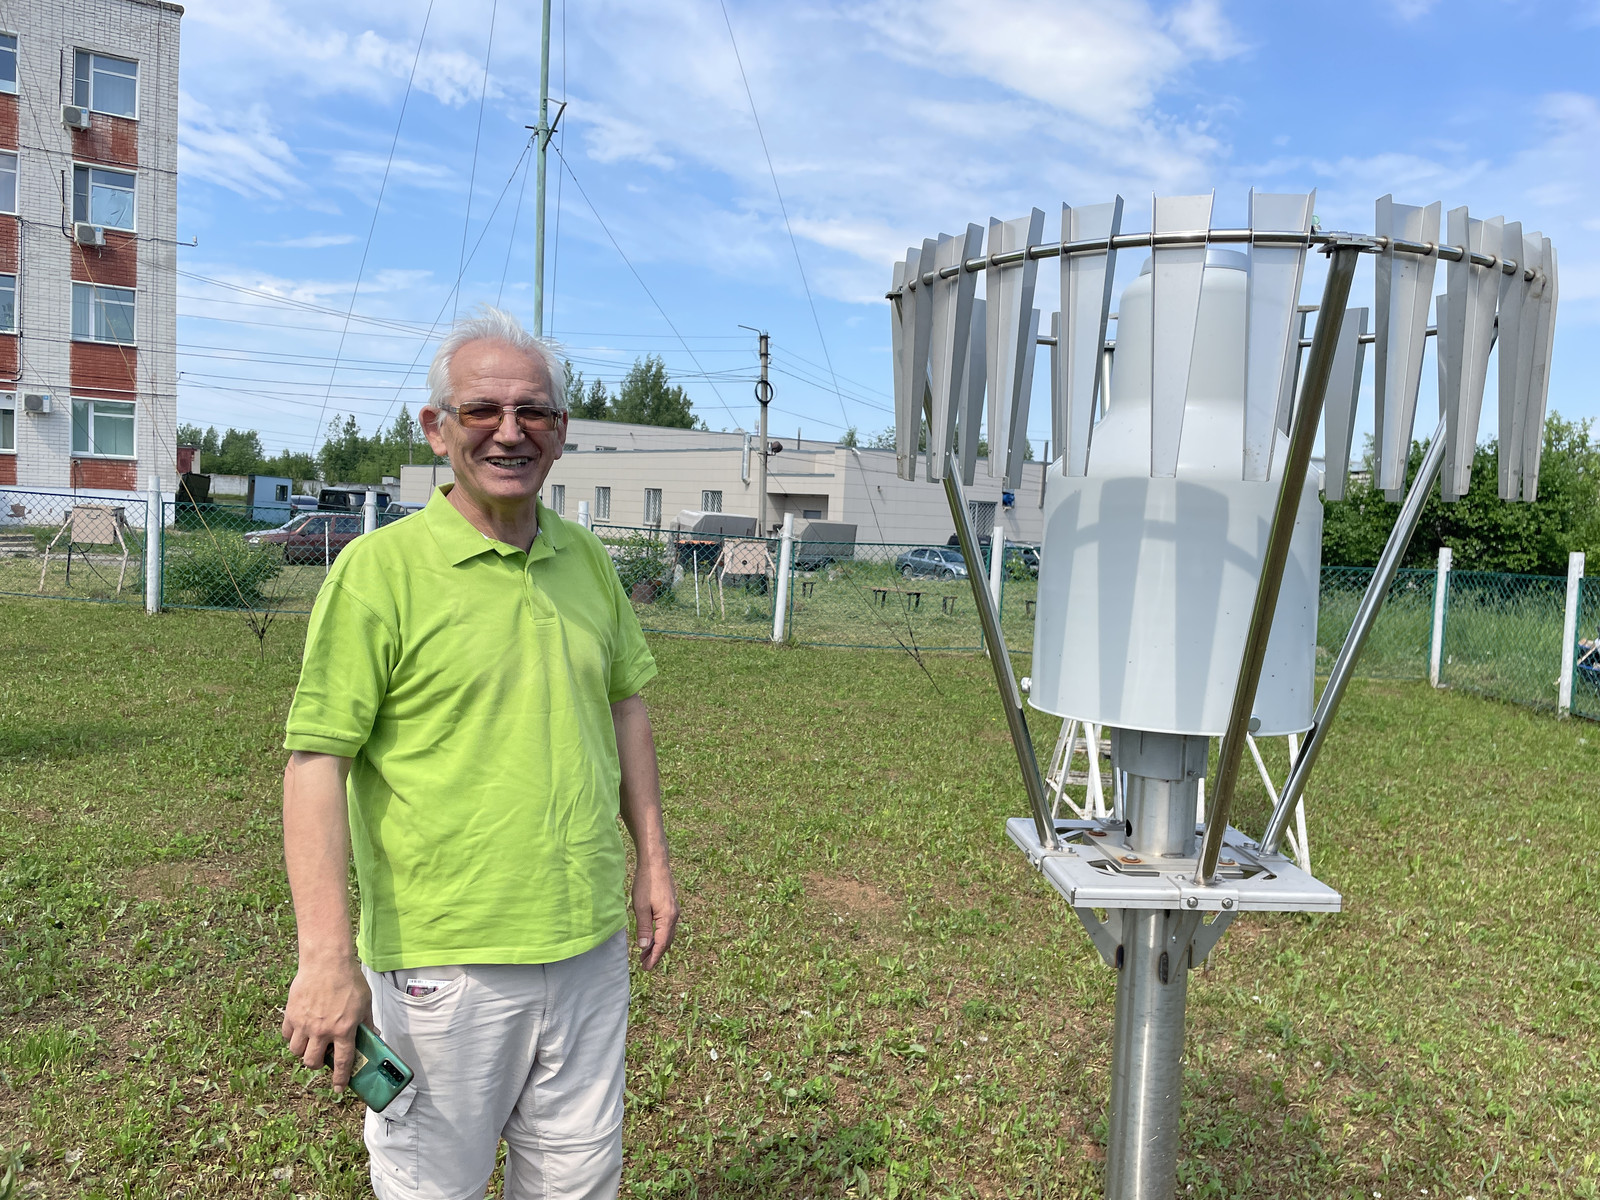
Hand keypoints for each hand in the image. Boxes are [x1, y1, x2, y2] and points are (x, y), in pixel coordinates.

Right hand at [282, 958, 370, 1087]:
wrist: (327, 961)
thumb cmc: (349, 980)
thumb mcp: (365, 1002)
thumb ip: (367, 1022)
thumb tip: (373, 1036)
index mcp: (344, 1029)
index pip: (342, 1062)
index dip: (340, 1078)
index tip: (338, 1088)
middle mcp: (323, 1030)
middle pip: (312, 1062)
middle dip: (316, 1065)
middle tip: (321, 1057)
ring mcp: (305, 1023)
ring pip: (296, 1052)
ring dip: (303, 1052)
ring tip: (310, 1043)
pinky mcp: (291, 1014)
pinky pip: (287, 1035)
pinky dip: (292, 1036)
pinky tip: (300, 1030)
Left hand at [632, 855, 678, 970]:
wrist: (656, 863)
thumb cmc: (646, 883)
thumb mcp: (640, 907)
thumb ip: (643, 927)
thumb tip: (644, 946)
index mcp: (668, 918)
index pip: (662, 943)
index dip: (654, 957)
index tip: (646, 968)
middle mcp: (675, 916)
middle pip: (667, 941)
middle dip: (656, 954)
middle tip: (644, 965)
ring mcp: (674, 910)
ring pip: (668, 934)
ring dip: (658, 945)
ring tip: (645, 954)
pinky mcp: (671, 906)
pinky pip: (667, 926)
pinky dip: (660, 935)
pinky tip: (652, 936)